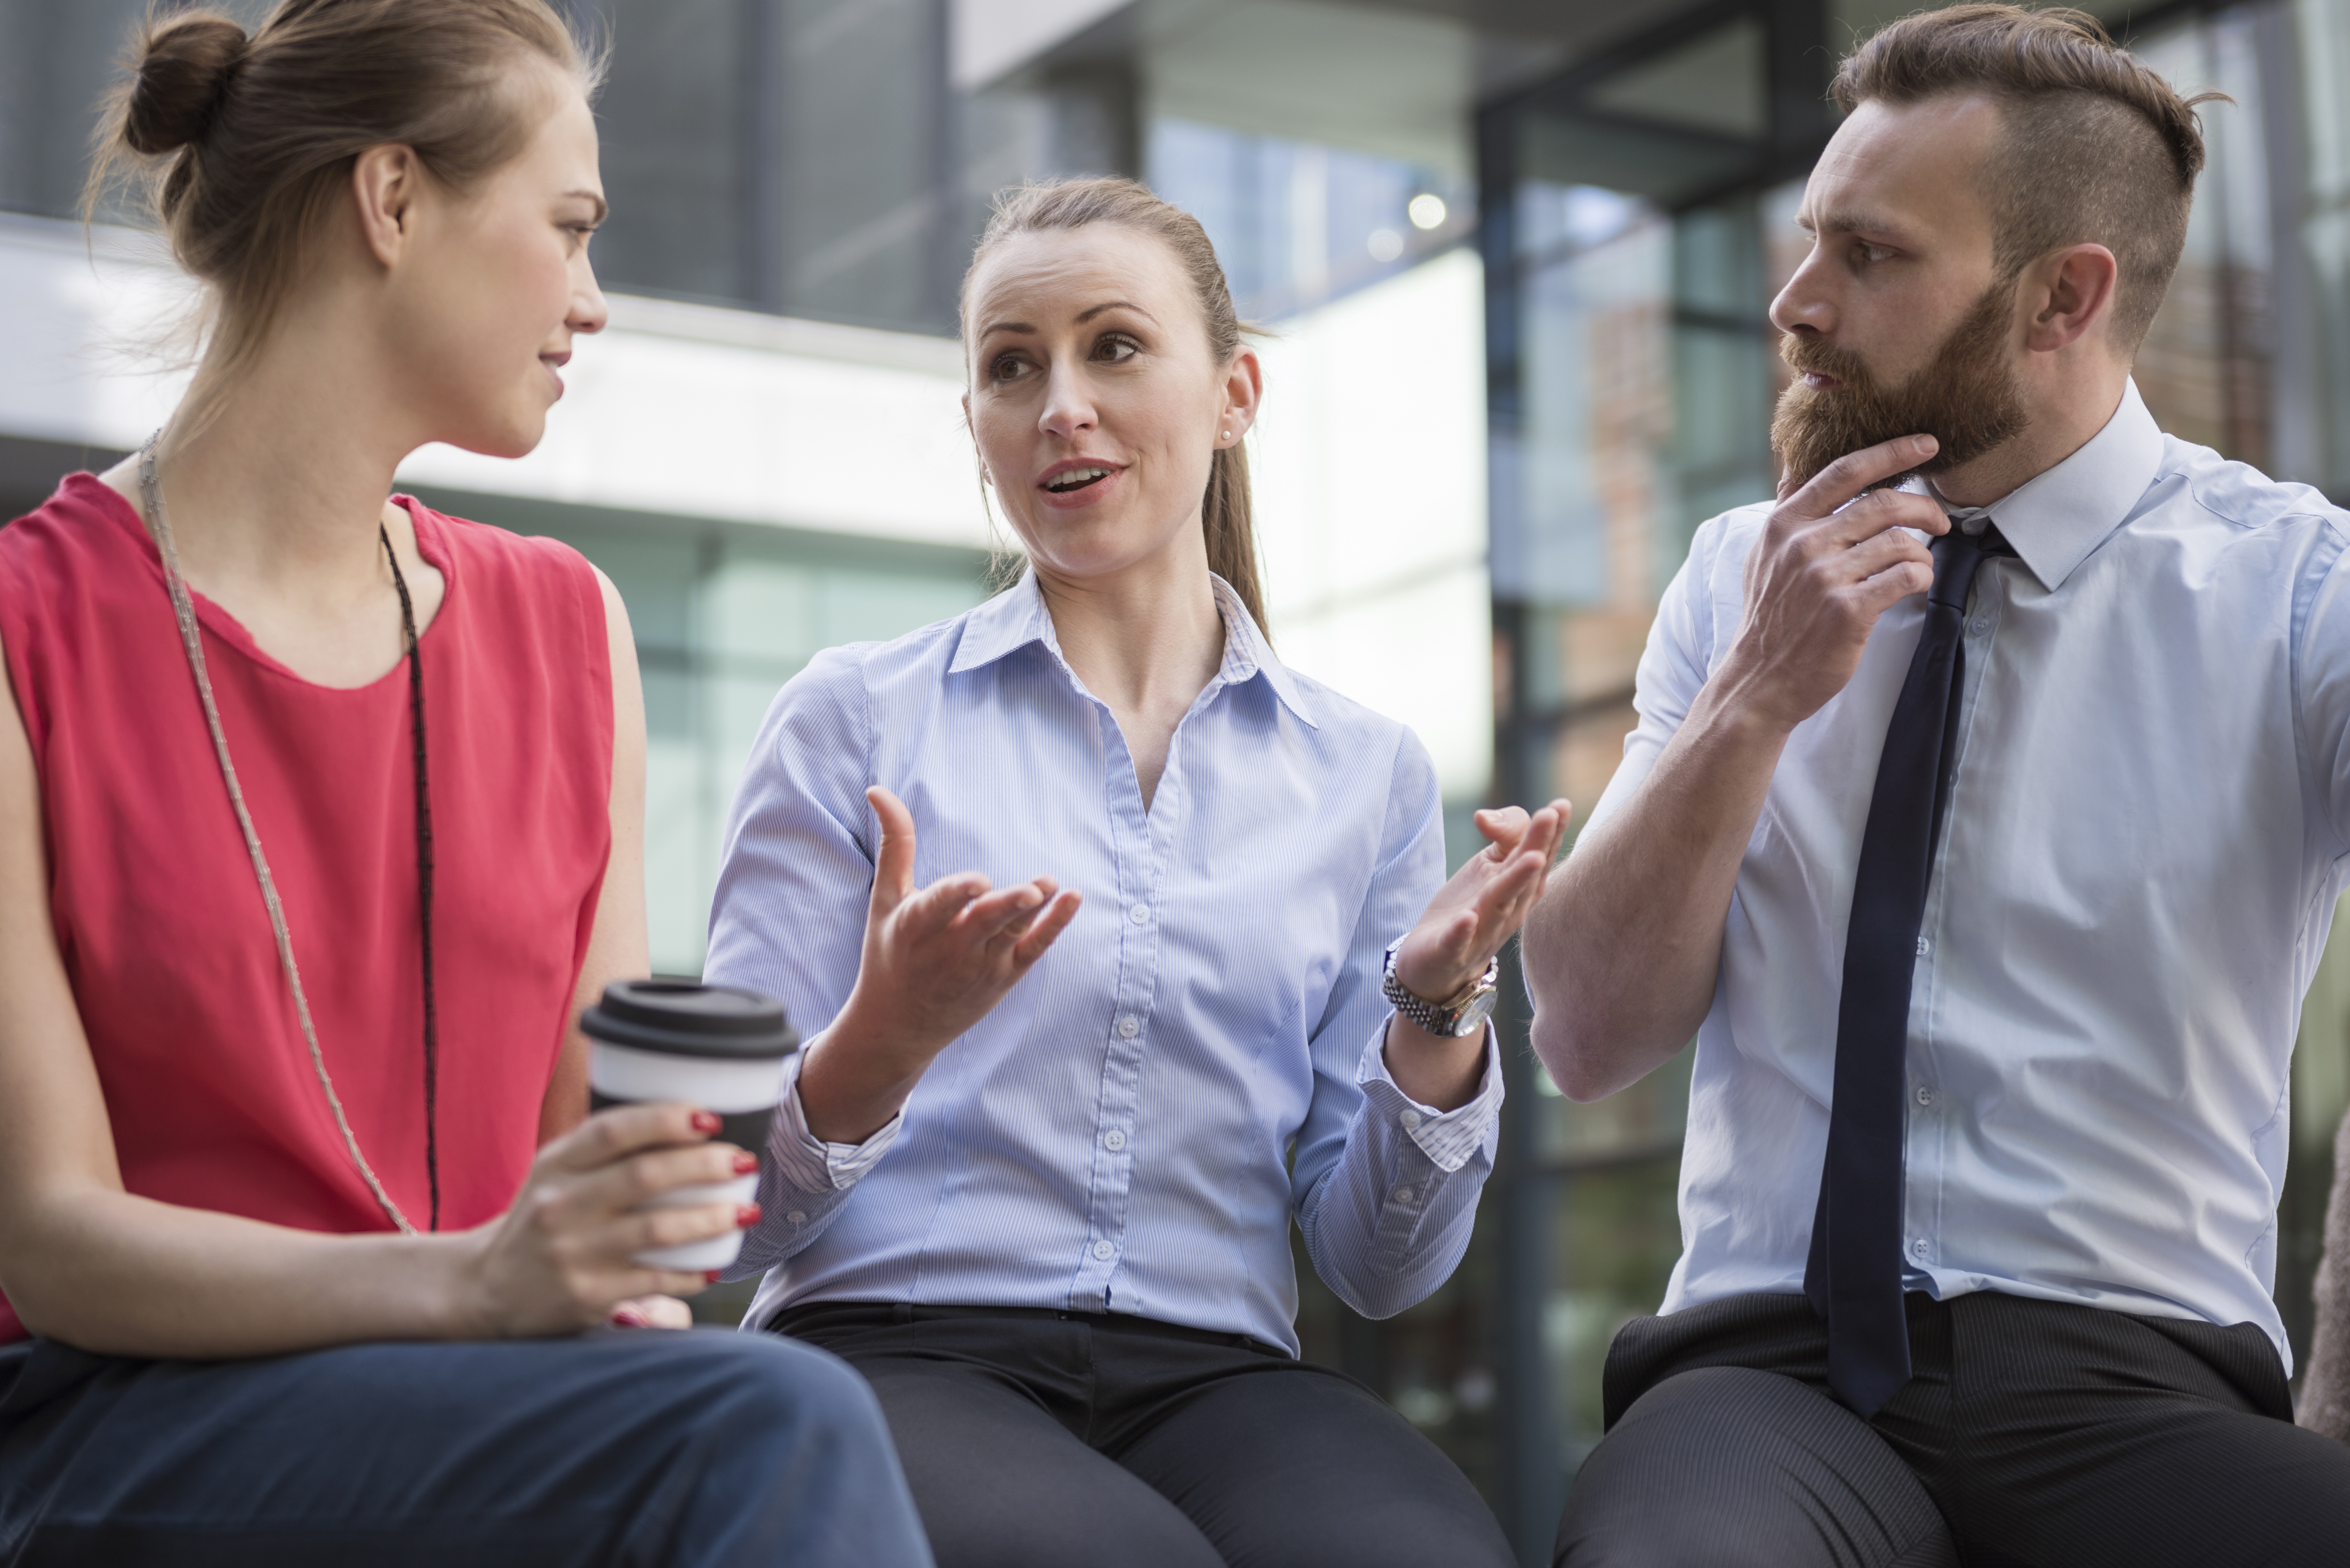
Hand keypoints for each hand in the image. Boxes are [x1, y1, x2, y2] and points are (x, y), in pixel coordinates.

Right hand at [452, 1102, 757, 1337]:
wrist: (488, 1287)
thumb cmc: (543, 1217)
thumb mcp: (557, 1172)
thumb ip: (606, 1147)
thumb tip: (690, 1120)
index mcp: (555, 1164)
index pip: (612, 1130)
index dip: (665, 1119)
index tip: (710, 1117)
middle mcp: (559, 1205)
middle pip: (644, 1176)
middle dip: (704, 1166)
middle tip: (744, 1162)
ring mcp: (571, 1252)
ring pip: (656, 1230)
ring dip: (711, 1219)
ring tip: (747, 1211)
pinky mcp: (585, 1295)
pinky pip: (652, 1280)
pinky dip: (689, 1273)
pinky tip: (713, 1265)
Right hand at [801, 786, 1081, 1141]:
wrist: (897, 1027)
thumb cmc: (889, 953)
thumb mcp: (885, 900)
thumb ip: (895, 845)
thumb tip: (879, 790)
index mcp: (915, 927)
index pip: (939, 908)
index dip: (959, 894)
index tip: (979, 882)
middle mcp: (949, 950)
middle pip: (984, 924)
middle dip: (1008, 907)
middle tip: (1034, 890)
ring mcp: (980, 966)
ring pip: (1011, 935)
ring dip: (1034, 912)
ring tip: (1052, 887)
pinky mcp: (1004, 977)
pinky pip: (1032, 950)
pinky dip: (1053, 928)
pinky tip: (1072, 901)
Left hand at [1392, 800, 1573, 1002]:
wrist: (1435, 963)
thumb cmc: (1470, 908)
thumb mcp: (1489, 865)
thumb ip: (1502, 835)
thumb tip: (1486, 816)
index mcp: (1519, 889)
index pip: (1538, 857)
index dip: (1550, 832)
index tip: (1561, 804)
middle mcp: (1508, 912)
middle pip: (1524, 877)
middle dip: (1538, 846)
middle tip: (1550, 815)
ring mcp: (1480, 934)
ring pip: (1499, 906)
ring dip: (1515, 882)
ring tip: (1530, 858)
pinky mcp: (1450, 953)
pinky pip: (1457, 943)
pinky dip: (1462, 932)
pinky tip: (1467, 918)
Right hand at [1720, 434, 1949, 732]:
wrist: (1761, 679)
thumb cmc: (1769, 618)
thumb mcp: (1763, 555)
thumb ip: (1786, 510)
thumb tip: (1795, 464)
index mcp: (1785, 525)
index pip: (1845, 471)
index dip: (1892, 451)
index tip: (1925, 443)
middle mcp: (1804, 545)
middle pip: (1883, 503)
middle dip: (1924, 507)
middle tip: (1939, 520)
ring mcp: (1826, 578)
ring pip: (1900, 541)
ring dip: (1923, 549)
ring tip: (1921, 562)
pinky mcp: (1848, 610)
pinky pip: (1906, 576)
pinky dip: (1922, 576)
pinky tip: (1915, 584)